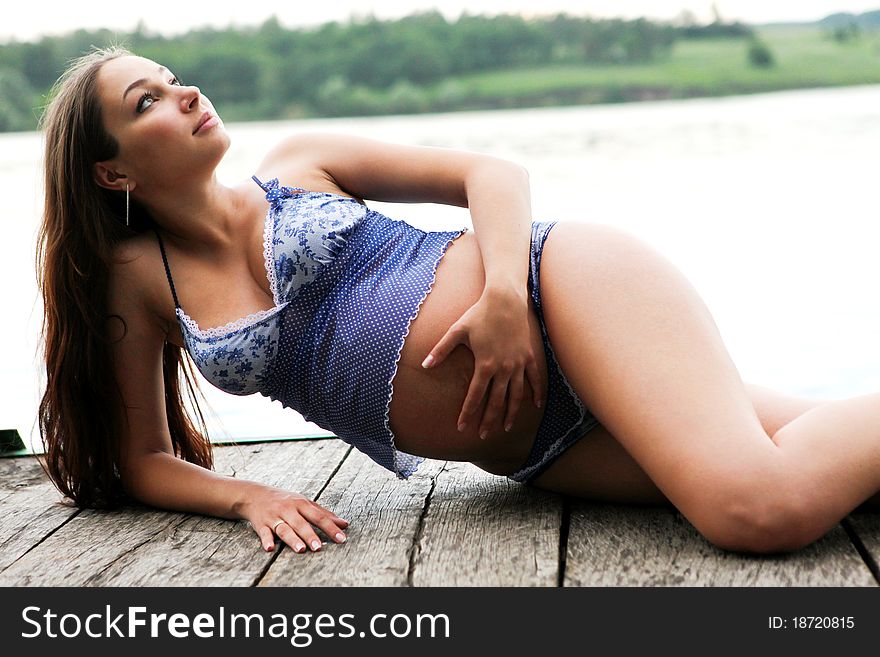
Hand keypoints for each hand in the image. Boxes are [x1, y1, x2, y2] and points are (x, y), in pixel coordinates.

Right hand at [238, 483, 349, 553]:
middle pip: (301, 523)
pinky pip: (264, 533)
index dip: (331, 528)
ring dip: (292, 539)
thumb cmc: (285, 500)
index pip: (319, 516)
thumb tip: (344, 524)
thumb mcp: (304, 503)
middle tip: (319, 548)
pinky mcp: (261, 524)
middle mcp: (288, 510)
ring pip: (284, 529)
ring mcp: (274, 517)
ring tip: (301, 549)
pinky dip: (266, 540)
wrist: (255, 495)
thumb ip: (324, 514)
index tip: (342, 538)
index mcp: (301, 504)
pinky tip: (270, 547)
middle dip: (310, 535)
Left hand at [422, 285, 543, 437]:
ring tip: (507, 427)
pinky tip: (536, 405)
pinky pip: (535, 379)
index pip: (475, 396)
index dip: (468, 413)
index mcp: (484, 365)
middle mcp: (503, 368)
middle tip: (484, 436)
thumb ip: (441, 350)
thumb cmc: (479, 314)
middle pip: (496, 401)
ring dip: (512, 413)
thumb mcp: (457, 331)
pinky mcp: (529, 356)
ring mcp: (518, 364)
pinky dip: (537, 393)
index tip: (462, 427)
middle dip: (489, 420)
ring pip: (516, 395)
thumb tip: (424, 364)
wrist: (505, 299)